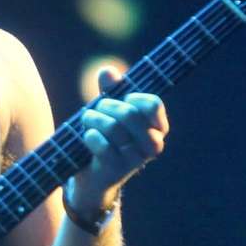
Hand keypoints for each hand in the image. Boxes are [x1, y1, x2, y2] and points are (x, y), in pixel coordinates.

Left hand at [67, 67, 168, 213]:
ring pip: (113, 128)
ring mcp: (136, 159)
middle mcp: (153, 145)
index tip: (124, 100)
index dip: (133, 97)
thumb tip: (107, 72)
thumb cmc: (107, 135)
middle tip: (96, 109)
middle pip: (129, 114)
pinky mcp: (118, 170)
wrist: (95, 173)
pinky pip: (102, 145)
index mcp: (158, 127)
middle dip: (106, 106)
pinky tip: (87, 137)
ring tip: (87, 120)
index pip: (153, 104)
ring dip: (93, 119)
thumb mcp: (110, 109)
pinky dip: (90, 136)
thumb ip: (111, 89)